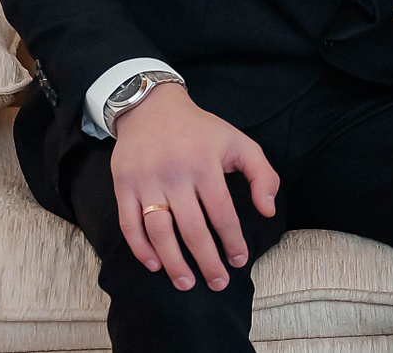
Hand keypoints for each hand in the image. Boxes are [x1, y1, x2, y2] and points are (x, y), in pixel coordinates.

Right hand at [109, 82, 280, 291]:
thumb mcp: (239, 142)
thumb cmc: (201, 130)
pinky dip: (140, 248)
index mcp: (205, 165)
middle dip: (207, 261)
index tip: (240, 260)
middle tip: (218, 283)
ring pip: (159, 231)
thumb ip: (262, 174)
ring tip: (186, 283)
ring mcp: (146, 181)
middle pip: (192, 229)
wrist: (152, 108)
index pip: (222, 212)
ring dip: (173, 262)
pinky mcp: (124, 185)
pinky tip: (155, 264)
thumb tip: (268, 211)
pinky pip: (129, 224)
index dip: (232, 240)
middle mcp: (175, 175)